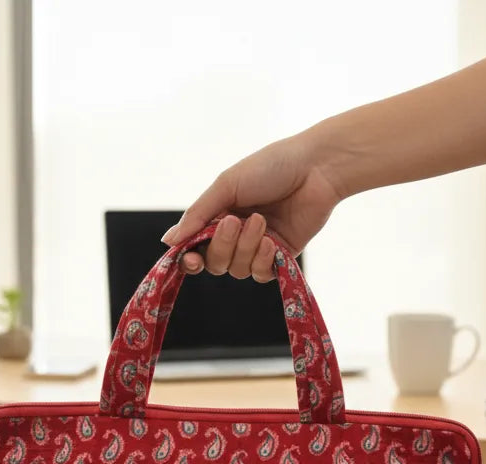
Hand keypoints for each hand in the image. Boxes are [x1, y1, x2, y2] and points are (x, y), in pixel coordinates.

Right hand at [161, 128, 343, 280]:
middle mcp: (236, 234)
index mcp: (218, 215)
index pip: (195, 247)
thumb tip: (168, 241)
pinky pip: (260, 274)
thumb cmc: (271, 167)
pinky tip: (271, 242)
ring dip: (246, 248)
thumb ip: (198, 214)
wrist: (316, 169)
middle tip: (235, 222)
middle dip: (222, 246)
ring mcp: (257, 248)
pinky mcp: (280, 258)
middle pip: (215, 262)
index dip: (190, 259)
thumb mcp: (227, 185)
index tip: (191, 259)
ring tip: (261, 222)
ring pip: (237, 270)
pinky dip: (262, 260)